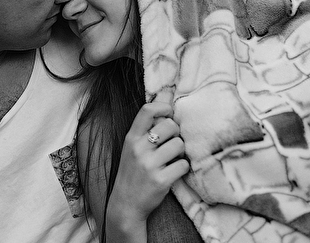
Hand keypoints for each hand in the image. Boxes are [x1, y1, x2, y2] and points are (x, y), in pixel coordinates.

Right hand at [105, 102, 189, 240]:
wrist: (126, 204)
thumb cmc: (132, 172)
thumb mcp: (131, 148)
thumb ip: (145, 130)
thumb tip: (167, 104)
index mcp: (131, 138)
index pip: (147, 110)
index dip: (163, 107)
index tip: (169, 113)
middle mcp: (139, 149)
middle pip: (170, 125)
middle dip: (176, 133)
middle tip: (172, 143)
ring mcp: (149, 165)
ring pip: (179, 145)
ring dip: (181, 152)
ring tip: (172, 159)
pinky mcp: (161, 180)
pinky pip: (184, 165)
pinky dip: (183, 168)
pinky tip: (174, 172)